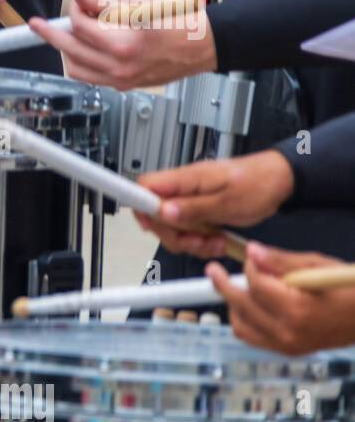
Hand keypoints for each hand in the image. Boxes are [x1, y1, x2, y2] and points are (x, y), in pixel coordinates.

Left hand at [29, 0, 217, 87]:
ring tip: (61, 36)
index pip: (81, 26)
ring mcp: (122, 80)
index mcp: (126, 41)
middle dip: (50, 34)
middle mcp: (121, 66)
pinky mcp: (124, 86)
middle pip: (70, 50)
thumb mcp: (141, 0)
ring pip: (75, 69)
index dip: (73, 9)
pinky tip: (79, 50)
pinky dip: (80, 63)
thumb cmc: (180, 20)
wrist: (204, 44)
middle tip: (37, 25)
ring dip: (64, 51)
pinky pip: (90, 77)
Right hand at [135, 150, 294, 257]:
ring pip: (170, 227)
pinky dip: (199, 241)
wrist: (280, 181)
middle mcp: (183, 188)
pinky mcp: (198, 210)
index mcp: (186, 179)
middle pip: (154, 214)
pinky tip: (216, 241)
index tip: (153, 225)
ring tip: (213, 242)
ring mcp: (190, 200)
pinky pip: (186, 230)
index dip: (142, 206)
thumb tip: (163, 212)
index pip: (145, 186)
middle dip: (173, 235)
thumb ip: (194, 208)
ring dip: (189, 242)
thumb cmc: (260, 184)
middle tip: (197, 240)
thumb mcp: (229, 201)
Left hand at [207, 243, 354, 354]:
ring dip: (233, 305)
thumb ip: (281, 261)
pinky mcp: (288, 351)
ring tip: (233, 287)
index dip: (249, 268)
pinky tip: (247, 305)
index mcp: (297, 309)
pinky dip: (245, 320)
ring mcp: (287, 345)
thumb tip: (251, 252)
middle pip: (241, 306)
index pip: (255, 285)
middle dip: (224, 285)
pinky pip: (252, 337)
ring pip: (240, 326)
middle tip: (213, 270)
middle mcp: (288, 332)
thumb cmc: (350, 288)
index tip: (251, 258)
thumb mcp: (318, 266)